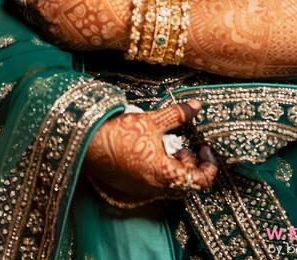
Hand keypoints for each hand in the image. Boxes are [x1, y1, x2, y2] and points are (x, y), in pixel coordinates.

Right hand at [84, 99, 218, 198]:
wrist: (88, 143)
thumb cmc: (119, 133)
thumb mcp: (152, 120)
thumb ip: (177, 115)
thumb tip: (196, 106)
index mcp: (166, 174)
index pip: (200, 180)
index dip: (208, 165)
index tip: (204, 148)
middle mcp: (157, 188)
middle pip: (186, 184)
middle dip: (189, 164)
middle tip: (184, 145)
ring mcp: (143, 190)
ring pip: (171, 185)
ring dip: (175, 166)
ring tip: (167, 145)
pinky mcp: (132, 187)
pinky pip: (155, 184)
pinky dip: (160, 170)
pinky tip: (151, 151)